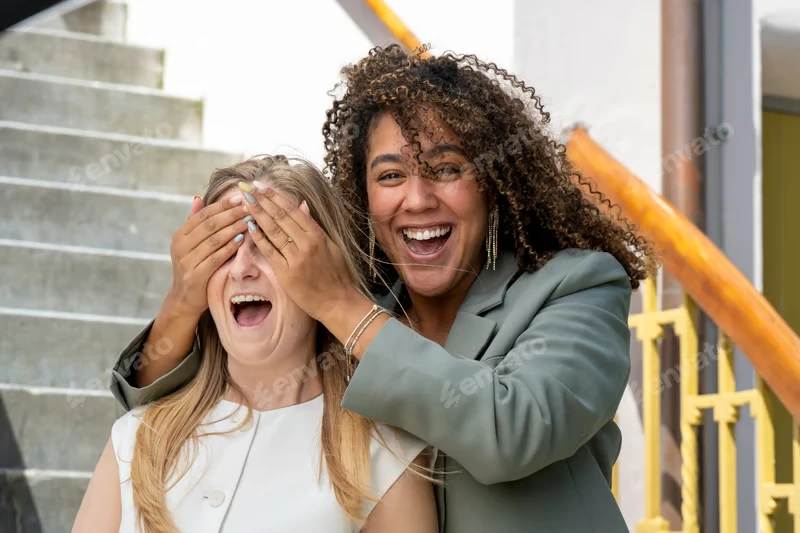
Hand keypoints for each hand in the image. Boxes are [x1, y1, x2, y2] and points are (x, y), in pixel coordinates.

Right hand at [166, 195, 248, 318]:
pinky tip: (242, 239)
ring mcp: (186, 261)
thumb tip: (197, 197)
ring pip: (214, 239)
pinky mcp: (195, 275)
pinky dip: (229, 247)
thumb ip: (195, 222)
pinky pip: (215, 257)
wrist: (185, 299)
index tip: (240, 197)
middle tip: (249, 206)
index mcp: (180, 235)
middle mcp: (180, 246)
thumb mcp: (191, 244)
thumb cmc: (194, 267)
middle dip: (231, 214)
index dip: (222, 205)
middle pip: (209, 224)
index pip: (203, 214)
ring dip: (234, 228)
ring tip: (250, 219)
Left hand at [240, 182, 358, 320]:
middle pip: (280, 217)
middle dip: (262, 200)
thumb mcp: (330, 246)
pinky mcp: (286, 273)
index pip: (292, 211)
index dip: (275, 197)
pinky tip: (248, 226)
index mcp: (318, 235)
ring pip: (273, 231)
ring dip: (257, 214)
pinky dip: (258, 238)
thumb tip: (302, 205)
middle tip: (247, 188)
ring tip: (245, 201)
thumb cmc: (336, 275)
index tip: (262, 186)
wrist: (337, 302)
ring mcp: (295, 258)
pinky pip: (269, 251)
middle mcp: (307, 244)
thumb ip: (313, 226)